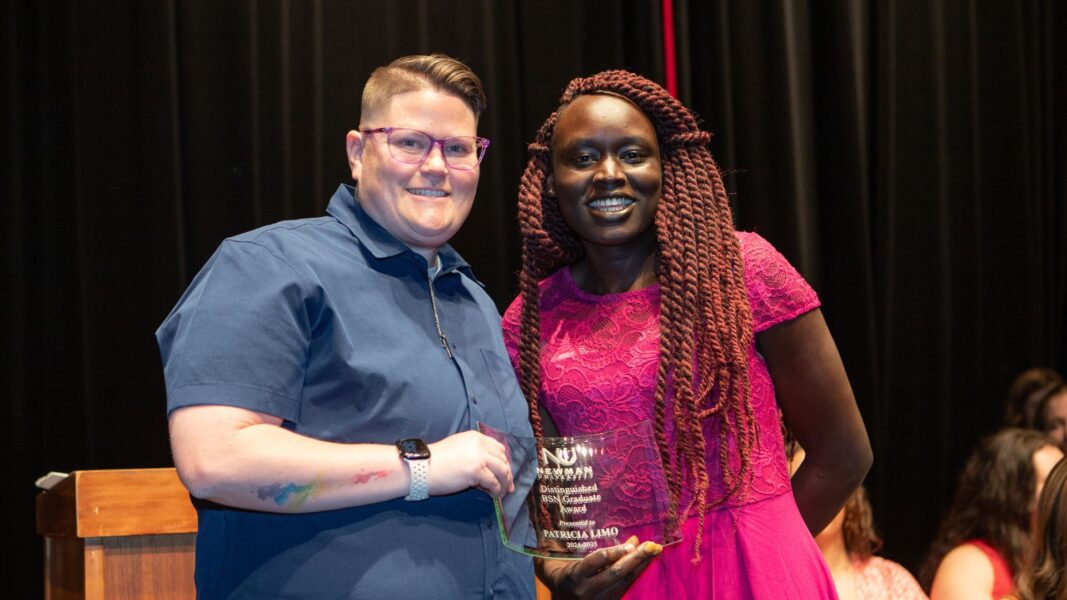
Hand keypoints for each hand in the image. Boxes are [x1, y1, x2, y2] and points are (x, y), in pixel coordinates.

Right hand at [427, 430, 513, 497]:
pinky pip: (494, 482)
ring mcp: (479, 456)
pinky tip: (492, 495)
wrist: (422, 468)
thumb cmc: (436, 461)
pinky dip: (495, 490)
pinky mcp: (476, 470)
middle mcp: (480, 444)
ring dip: (504, 484)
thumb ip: (475, 453)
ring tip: (500, 493)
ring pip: (502, 471)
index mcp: (476, 437)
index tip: (505, 474)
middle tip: (508, 487)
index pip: (499, 449)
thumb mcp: (459, 448)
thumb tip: (490, 469)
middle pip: (503, 460)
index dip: (504, 462)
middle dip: (507, 475)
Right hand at [540, 537, 661, 599]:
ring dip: (641, 565)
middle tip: (650, 545)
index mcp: (573, 576)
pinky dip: (637, 572)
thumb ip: (573, 542)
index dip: (613, 553)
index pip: (595, 563)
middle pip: (615, 573)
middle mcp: (586, 590)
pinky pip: (626, 586)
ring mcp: (599, 598)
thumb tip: (588, 524)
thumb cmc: (556, 571)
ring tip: (655, 550)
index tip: (630, 543)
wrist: (560, 599)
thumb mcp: (558, 556)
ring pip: (624, 581)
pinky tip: (646, 562)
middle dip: (635, 558)